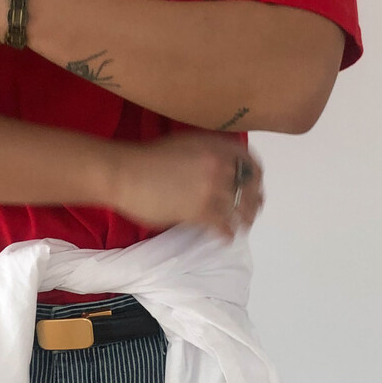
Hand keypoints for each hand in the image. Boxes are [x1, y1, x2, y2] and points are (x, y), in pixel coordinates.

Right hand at [110, 134, 264, 241]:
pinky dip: (227, 234)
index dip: (256, 176)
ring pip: (239, 209)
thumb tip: (219, 168)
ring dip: (244, 220)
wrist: (126, 172)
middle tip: (253, 211)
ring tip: (243, 227)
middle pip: (249, 187)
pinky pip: (223, 226)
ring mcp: (212, 189)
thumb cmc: (147, 158)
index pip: (250, 162)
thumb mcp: (184, 144)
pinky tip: (226, 238)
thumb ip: (206, 153)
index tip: (256, 185)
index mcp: (216, 147)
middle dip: (253, 201)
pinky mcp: (200, 211)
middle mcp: (219, 166)